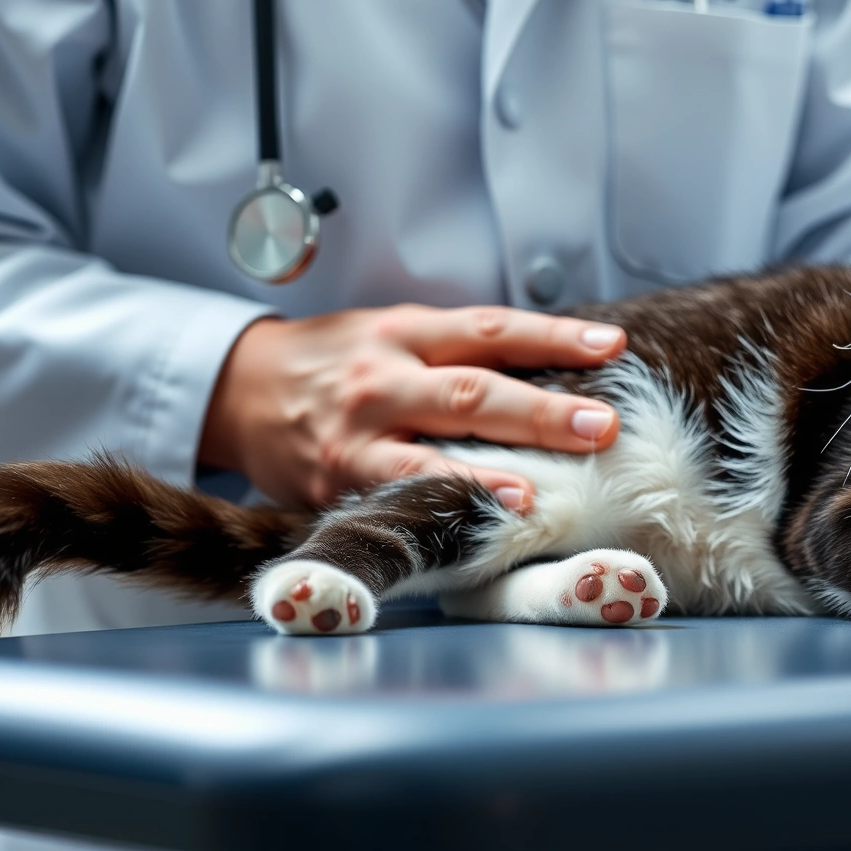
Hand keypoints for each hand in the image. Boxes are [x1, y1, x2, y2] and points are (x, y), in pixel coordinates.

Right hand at [199, 305, 626, 509]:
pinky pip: (396, 496)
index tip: (610, 346)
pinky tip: (483, 520)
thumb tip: (559, 363)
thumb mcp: (394, 333)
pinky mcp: (336, 481)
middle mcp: (383, 378)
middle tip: (603, 425)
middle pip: (471, 391)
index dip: (552, 337)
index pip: (490, 329)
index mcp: (405, 331)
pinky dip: (442, 507)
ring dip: (489, 473)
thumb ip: (460, 348)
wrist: (240, 391)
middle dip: (542, 411)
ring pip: (430, 452)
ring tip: (540, 491)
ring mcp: (357, 434)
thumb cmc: (338, 362)